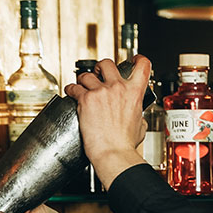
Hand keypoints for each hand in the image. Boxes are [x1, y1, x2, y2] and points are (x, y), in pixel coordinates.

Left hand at [65, 55, 150, 189]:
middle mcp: (118, 88)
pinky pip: (74, 88)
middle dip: (100, 67)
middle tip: (97, 74)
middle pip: (107, 63)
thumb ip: (139, 115)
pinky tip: (72, 94)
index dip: (137, 59)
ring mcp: (101, 92)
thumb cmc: (125, 144)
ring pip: (86, 75)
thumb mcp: (140, 126)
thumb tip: (137, 116)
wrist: (113, 153)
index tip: (133, 60)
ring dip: (83, 80)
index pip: (142, 65)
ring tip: (82, 87)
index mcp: (134, 93)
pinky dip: (71, 90)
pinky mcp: (85, 99)